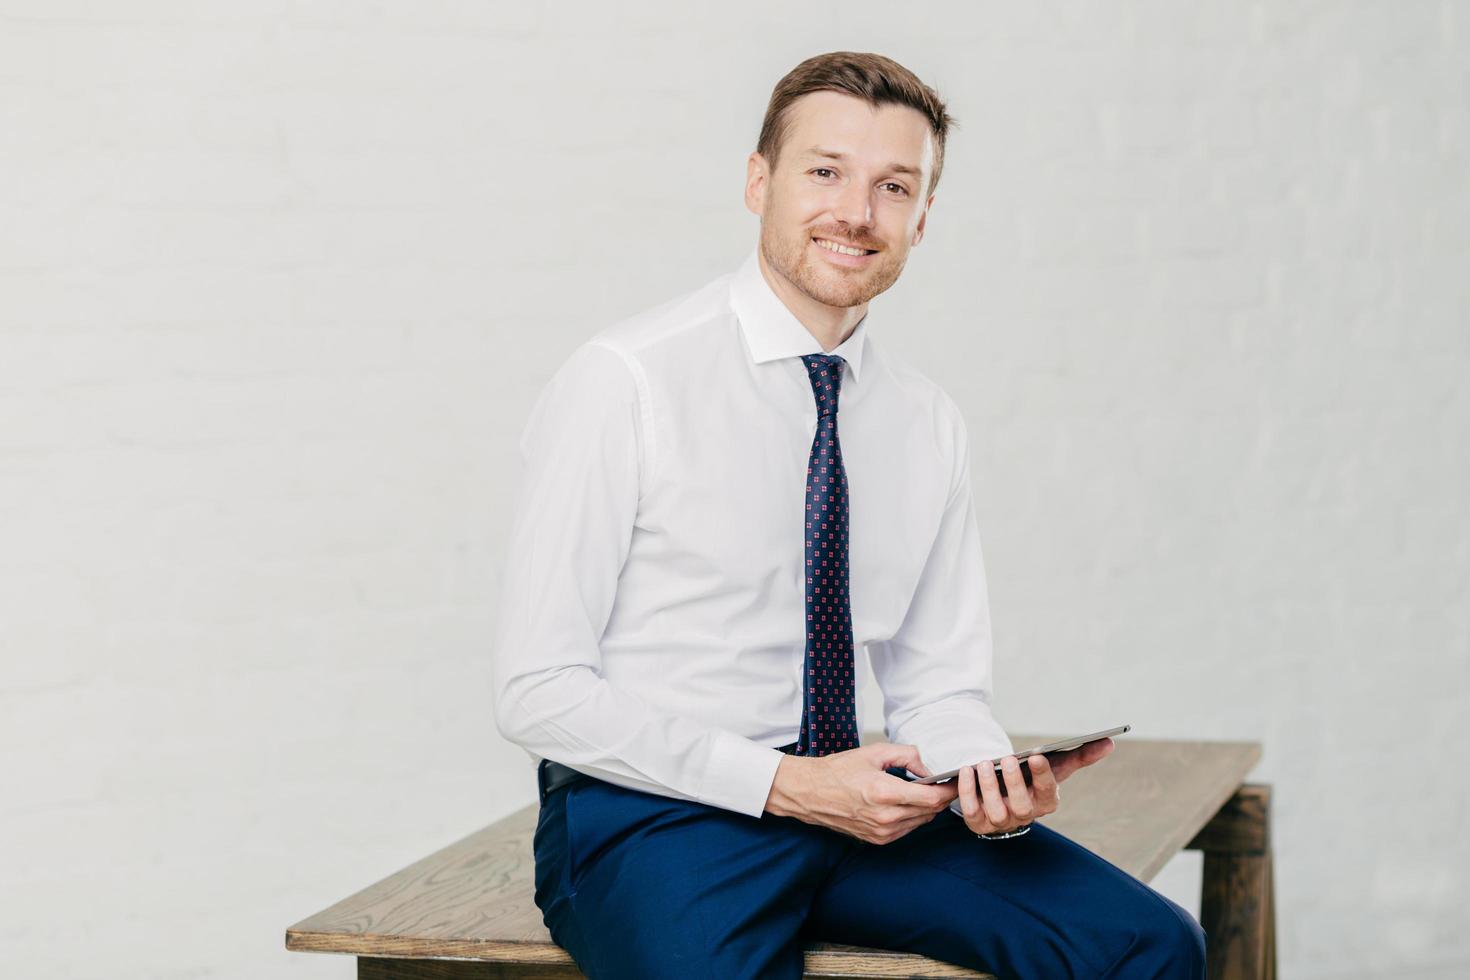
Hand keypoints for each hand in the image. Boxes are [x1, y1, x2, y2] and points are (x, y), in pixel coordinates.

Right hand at [763, 743, 958, 844]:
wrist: (810, 792)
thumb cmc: (837, 771)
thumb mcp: (874, 752)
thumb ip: (908, 755)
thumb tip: (928, 766)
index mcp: (885, 792)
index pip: (932, 798)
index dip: (949, 790)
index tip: (955, 781)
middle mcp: (885, 817)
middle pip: (930, 811)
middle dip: (941, 798)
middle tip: (945, 784)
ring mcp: (881, 831)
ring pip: (921, 822)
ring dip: (928, 808)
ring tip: (927, 791)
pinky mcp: (877, 839)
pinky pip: (907, 829)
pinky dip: (913, 817)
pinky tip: (908, 803)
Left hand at [955, 738, 1114, 836]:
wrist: (1004, 793)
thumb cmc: (1033, 777)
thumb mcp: (1053, 766)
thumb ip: (1080, 755)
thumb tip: (1110, 742)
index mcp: (1046, 802)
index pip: (1047, 793)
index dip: (1043, 776)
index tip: (1036, 756)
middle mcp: (1024, 816)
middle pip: (1021, 807)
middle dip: (1014, 782)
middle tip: (1007, 758)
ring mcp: (1000, 823)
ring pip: (995, 812)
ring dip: (989, 787)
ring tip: (984, 763)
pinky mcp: (977, 824)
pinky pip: (971, 812)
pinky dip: (967, 791)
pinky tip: (966, 770)